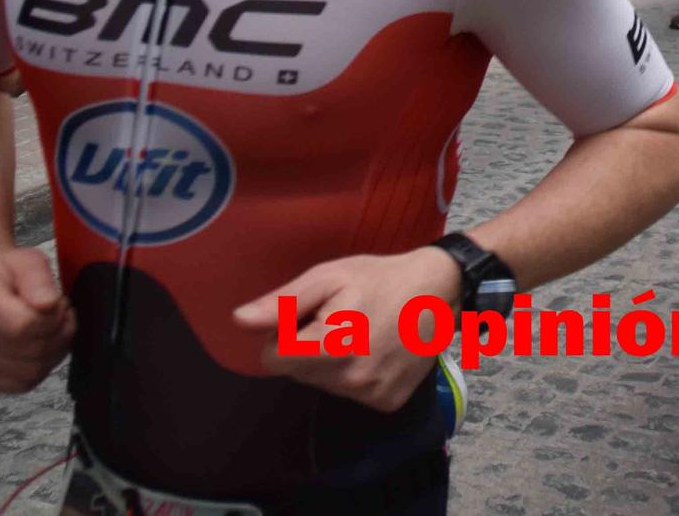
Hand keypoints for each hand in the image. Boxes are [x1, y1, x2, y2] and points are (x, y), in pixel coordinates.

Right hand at [0, 247, 74, 391]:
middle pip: (31, 351)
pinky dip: (41, 370)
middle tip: (62, 315)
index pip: (23, 325)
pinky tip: (42, 348)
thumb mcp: (29, 261)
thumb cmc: (9, 274)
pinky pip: (21, 385)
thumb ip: (40, 280)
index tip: (58, 303)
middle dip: (59, 333)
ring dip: (54, 352)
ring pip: (30, 372)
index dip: (53, 319)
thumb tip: (48, 305)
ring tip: (53, 329)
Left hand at [235, 247, 462, 413]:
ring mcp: (370, 394)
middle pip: (298, 373)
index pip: (272, 360)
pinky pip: (352, 393)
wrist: (439, 291)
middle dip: (307, 349)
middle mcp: (349, 379)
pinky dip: (356, 374)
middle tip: (337, 319)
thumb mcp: (330, 276)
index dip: (283, 336)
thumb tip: (239, 321)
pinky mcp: (387, 402)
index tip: (307, 317)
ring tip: (359, 331)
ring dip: (330, 363)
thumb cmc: (380, 277)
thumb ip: (284, 302)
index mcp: (330, 346)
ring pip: (324, 384)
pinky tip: (375, 349)